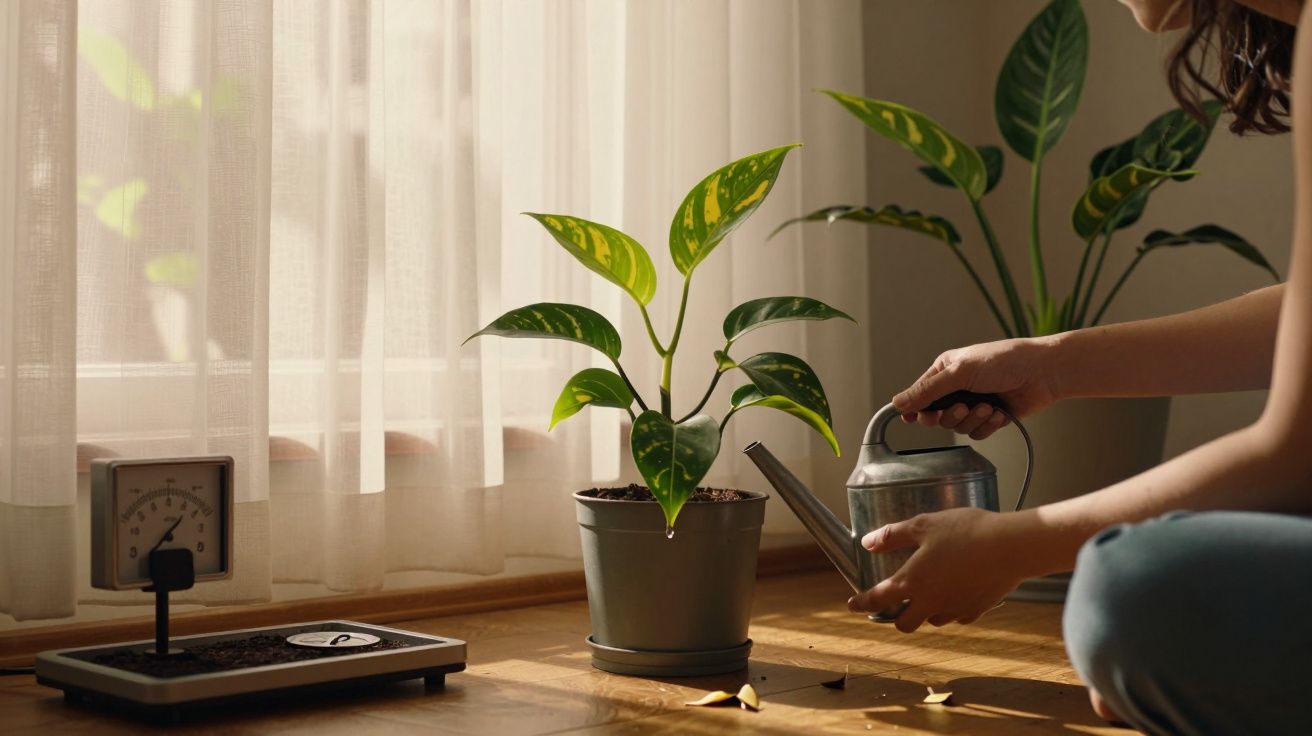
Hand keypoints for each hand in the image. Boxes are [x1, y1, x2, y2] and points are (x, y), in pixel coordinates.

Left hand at [847, 508, 1035, 631]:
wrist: (1010, 546)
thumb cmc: (965, 531)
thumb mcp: (924, 525)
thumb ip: (893, 535)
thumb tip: (868, 542)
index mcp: (913, 581)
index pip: (878, 599)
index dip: (861, 603)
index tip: (852, 605)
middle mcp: (931, 602)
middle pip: (905, 624)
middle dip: (896, 617)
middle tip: (896, 604)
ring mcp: (954, 609)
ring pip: (933, 620)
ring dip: (926, 612)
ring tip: (930, 593)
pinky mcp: (977, 610)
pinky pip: (958, 616)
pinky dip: (952, 608)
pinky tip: (957, 592)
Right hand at [894, 337, 1061, 439]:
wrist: (1043, 373)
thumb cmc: (1004, 361)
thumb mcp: (960, 372)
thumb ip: (928, 390)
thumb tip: (897, 402)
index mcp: (945, 371)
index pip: (920, 394)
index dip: (914, 408)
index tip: (910, 419)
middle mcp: (957, 388)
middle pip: (936, 416)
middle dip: (950, 415)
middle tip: (962, 408)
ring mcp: (973, 403)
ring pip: (957, 427)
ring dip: (973, 419)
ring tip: (988, 407)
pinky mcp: (990, 417)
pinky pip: (977, 433)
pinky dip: (987, 425)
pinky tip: (999, 412)